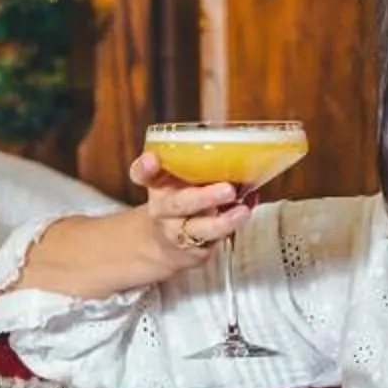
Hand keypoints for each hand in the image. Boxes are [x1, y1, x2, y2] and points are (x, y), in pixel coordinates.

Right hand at [131, 150, 252, 267]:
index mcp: (157, 184)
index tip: (153, 160)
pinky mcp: (195, 249)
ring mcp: (177, 231)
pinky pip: (214, 239)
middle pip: (177, 204)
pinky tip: (245, 212)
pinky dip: (232, 226)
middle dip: (204, 197)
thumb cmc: (183, 197)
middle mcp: (163, 208)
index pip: (142, 174)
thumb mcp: (182, 177)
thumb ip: (199, 160)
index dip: (145, 168)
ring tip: (243, 211)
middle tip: (228, 189)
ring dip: (222, 221)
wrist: (169, 240)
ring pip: (198, 228)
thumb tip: (231, 138)